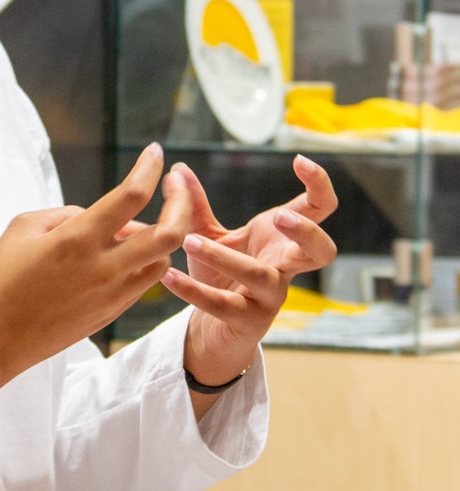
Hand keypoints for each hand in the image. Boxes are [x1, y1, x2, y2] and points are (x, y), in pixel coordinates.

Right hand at [0, 143, 191, 404]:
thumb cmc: (0, 277)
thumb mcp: (23, 227)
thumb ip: (67, 213)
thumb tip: (98, 215)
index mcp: (77, 239)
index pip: (131, 196)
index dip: (149, 168)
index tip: (155, 151)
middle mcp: (103, 267)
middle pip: (169, 231)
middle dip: (181, 201)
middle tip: (174, 184)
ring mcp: (112, 294)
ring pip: (163, 259)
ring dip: (160, 236)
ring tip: (136, 226)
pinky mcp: (111, 313)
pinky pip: (145, 282)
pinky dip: (146, 261)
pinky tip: (128, 252)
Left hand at [161, 155, 337, 393]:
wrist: (215, 330)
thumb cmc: (222, 278)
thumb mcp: (211, 235)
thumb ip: (195, 204)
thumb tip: (177, 169)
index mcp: (281, 240)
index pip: (319, 210)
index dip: (319, 185)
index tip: (299, 160)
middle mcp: (283, 268)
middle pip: (321, 252)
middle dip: (307, 232)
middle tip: (279, 216)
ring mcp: (270, 297)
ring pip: (262, 277)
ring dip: (225, 258)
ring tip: (189, 241)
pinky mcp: (247, 321)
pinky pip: (223, 306)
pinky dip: (194, 291)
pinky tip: (168, 275)